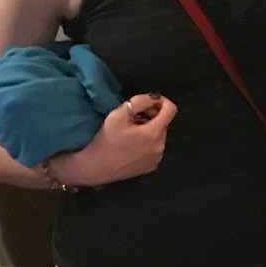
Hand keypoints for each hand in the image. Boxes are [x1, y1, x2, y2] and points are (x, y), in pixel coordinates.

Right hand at [55, 95, 176, 185]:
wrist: (94, 168)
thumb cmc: (106, 139)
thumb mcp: (120, 114)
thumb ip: (140, 101)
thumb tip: (154, 98)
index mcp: (155, 133)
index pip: (171, 109)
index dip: (161, 101)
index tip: (149, 102)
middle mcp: (160, 147)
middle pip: (164, 123)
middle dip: (152, 116)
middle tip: (134, 117)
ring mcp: (157, 159)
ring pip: (159, 135)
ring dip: (149, 129)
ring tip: (131, 130)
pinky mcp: (151, 167)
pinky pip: (155, 148)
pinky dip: (148, 142)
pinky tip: (132, 144)